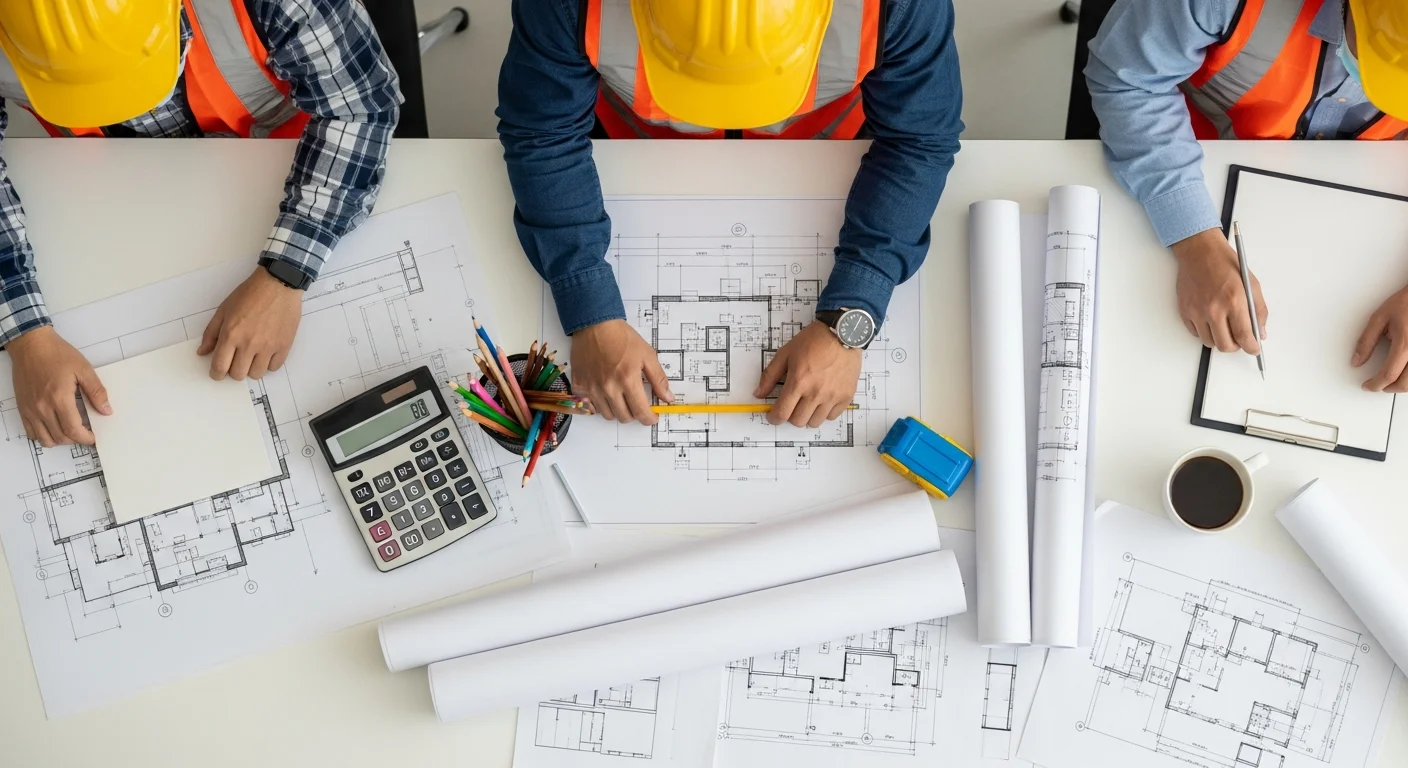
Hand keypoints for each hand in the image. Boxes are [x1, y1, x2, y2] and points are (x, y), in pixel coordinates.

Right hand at [8, 327, 110, 446]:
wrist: (31, 345)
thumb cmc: (57, 354)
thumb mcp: (83, 369)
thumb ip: (96, 391)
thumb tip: (106, 410)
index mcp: (59, 398)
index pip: (73, 430)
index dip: (85, 438)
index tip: (93, 437)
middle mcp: (42, 407)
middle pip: (60, 437)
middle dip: (76, 439)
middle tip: (85, 433)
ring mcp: (30, 409)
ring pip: (44, 439)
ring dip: (60, 440)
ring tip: (70, 431)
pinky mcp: (22, 407)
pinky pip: (31, 431)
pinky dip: (43, 435)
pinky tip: (53, 427)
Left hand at [198, 267, 302, 379]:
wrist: (277, 284)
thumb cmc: (249, 294)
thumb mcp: (224, 310)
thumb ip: (211, 333)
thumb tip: (202, 352)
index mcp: (231, 335)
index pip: (220, 367)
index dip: (216, 374)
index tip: (217, 373)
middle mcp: (249, 344)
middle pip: (238, 374)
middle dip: (233, 371)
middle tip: (236, 361)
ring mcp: (268, 347)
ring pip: (257, 374)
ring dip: (251, 369)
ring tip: (252, 357)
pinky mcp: (284, 346)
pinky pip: (274, 367)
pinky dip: (268, 364)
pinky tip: (266, 354)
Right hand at [571, 319, 672, 424]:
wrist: (595, 325)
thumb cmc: (622, 337)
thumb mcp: (647, 355)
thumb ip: (659, 379)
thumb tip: (668, 398)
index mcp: (628, 380)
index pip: (641, 413)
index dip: (649, 419)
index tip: (652, 416)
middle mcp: (609, 388)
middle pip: (624, 418)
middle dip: (634, 414)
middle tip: (637, 403)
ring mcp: (592, 388)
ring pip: (607, 415)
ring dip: (617, 410)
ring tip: (621, 397)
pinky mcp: (580, 385)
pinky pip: (591, 405)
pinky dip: (600, 403)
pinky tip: (605, 391)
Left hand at [753, 321, 861, 427]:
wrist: (842, 333)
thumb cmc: (814, 340)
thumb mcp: (786, 354)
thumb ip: (770, 375)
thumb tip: (758, 393)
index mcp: (798, 381)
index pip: (782, 413)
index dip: (774, 418)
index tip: (773, 416)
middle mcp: (816, 392)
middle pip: (798, 421)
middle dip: (790, 416)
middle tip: (791, 405)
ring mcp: (833, 396)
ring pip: (815, 422)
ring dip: (807, 416)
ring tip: (807, 403)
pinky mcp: (846, 396)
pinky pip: (832, 416)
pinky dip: (824, 412)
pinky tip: (822, 400)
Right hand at [1172, 228, 1267, 353]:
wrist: (1200, 253)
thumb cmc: (1226, 265)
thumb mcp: (1252, 284)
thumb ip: (1258, 310)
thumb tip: (1260, 332)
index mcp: (1234, 301)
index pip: (1244, 336)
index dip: (1251, 347)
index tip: (1253, 349)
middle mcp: (1214, 309)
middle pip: (1225, 345)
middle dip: (1235, 346)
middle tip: (1239, 339)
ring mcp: (1197, 311)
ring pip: (1209, 342)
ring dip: (1219, 339)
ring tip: (1223, 327)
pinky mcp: (1185, 311)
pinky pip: (1196, 333)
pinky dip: (1205, 331)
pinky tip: (1210, 319)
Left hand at [1353, 284, 1407, 391]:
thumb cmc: (1406, 302)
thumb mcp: (1379, 318)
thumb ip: (1366, 341)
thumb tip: (1357, 360)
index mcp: (1405, 344)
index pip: (1388, 374)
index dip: (1375, 384)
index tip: (1367, 385)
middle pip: (1406, 383)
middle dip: (1389, 388)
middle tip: (1378, 385)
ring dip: (1403, 386)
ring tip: (1392, 381)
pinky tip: (1405, 373)